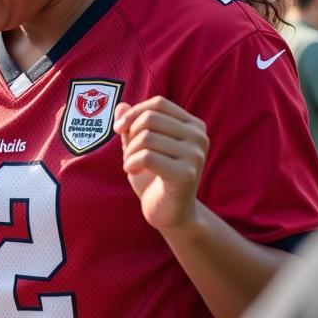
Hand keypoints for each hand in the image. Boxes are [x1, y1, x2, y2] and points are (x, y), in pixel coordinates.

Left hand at [114, 97, 208, 231]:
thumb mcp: (140, 148)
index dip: (133, 113)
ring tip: (131, 165)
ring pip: (147, 138)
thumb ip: (132, 127)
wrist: (169, 213)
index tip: (118, 129)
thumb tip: (120, 104)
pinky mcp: (187, 174)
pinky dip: (131, 163)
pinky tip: (130, 171)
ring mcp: (195, 155)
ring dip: (130, 153)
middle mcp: (199, 137)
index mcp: (192, 125)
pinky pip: (148, 157)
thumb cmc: (154, 179)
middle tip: (129, 155)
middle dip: (130, 135)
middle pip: (151, 118)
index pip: (158, 104)